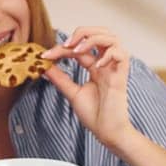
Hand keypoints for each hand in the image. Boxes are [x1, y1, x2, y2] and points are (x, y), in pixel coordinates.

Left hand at [42, 27, 133, 148]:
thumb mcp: (72, 93)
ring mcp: (115, 68)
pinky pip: (121, 54)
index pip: (80, 47)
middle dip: (83, 32)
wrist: (107, 132)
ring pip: (112, 38)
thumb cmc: (95, 115)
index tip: (45, 56)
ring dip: (93, 39)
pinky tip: (95, 66)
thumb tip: (44, 66)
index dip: (62, 48)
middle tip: (67, 44)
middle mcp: (106, 64)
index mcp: (96, 67)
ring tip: (78, 51)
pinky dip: (108, 54)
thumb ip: (60, 78)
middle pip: (101, 32)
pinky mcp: (122, 76)